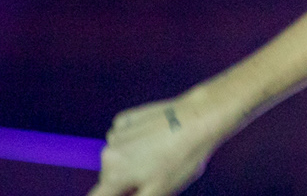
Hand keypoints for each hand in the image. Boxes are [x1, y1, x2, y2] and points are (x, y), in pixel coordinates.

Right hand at [87, 89, 226, 195]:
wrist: (198, 118)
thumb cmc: (181, 158)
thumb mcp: (158, 192)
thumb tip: (125, 195)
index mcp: (113, 175)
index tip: (130, 190)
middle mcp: (108, 153)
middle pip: (110, 178)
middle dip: (126, 181)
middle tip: (153, 176)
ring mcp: (116, 133)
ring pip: (118, 157)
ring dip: (132, 160)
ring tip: (160, 155)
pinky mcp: (126, 118)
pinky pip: (124, 136)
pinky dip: (135, 139)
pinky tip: (155, 137)